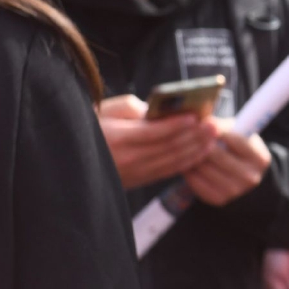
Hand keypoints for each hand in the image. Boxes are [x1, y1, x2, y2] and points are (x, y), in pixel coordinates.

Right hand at [98, 95, 217, 188]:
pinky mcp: (139, 180)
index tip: (195, 116)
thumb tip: (158, 112)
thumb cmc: (90, 126)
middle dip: (194, 135)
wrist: (74, 159)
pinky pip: (168, 171)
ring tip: (213, 135)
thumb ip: (132, 108)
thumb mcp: (104, 110)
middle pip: (168, 147)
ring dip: (196, 148)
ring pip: (172, 161)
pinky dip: (188, 161)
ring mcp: (134, 173)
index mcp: (116, 138)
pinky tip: (202, 151)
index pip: (153, 132)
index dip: (176, 125)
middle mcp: (127, 159)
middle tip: (213, 124)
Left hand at [184, 119, 271, 205]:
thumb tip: (204, 122)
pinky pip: (195, 181)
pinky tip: (189, 162)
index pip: (235, 140)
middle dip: (201, 142)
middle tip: (190, 134)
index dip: (217, 129)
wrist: (241, 176)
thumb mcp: (238, 133)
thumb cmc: (237, 148)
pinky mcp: (218, 200)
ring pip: (203, 168)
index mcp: (260, 159)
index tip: (205, 122)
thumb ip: (223, 127)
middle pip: (216, 155)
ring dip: (192, 155)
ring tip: (188, 147)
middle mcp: (250, 178)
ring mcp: (235, 191)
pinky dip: (189, 170)